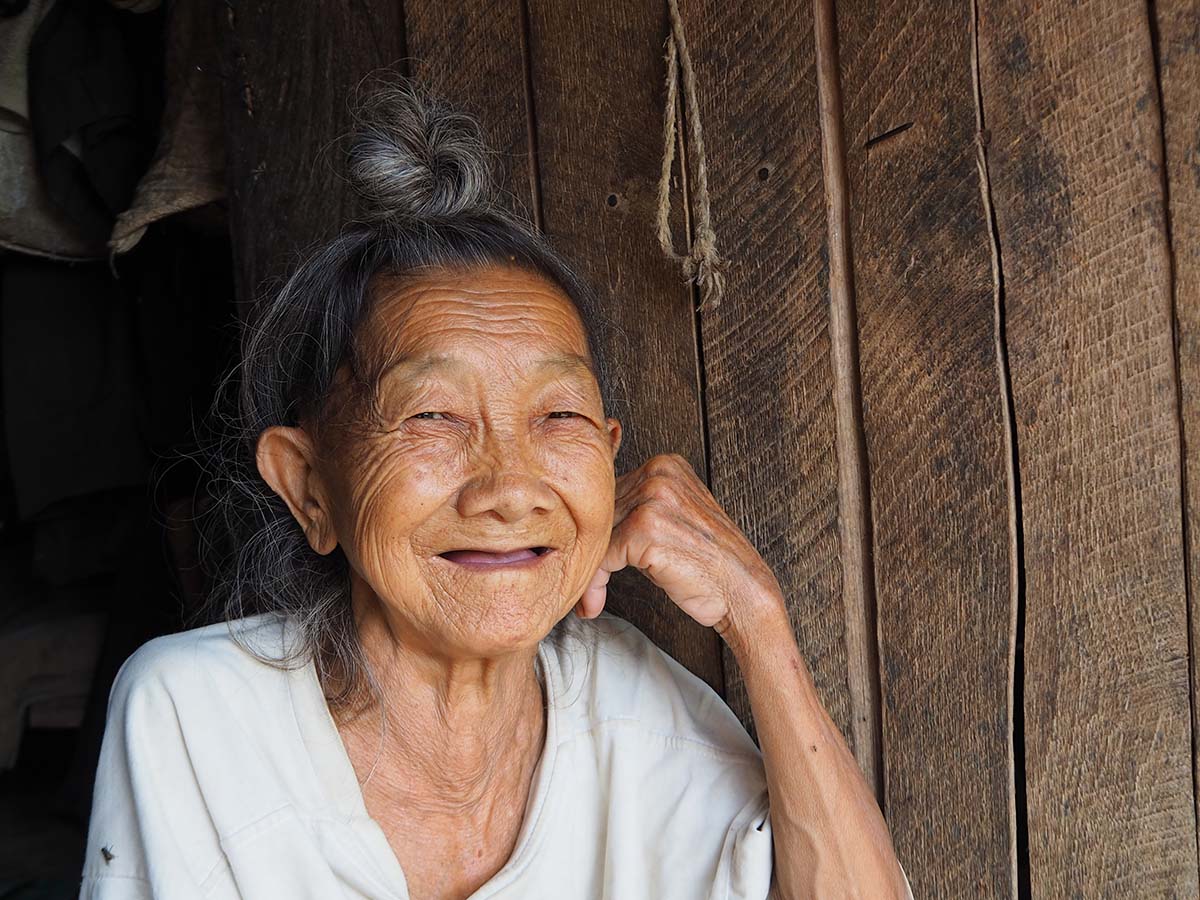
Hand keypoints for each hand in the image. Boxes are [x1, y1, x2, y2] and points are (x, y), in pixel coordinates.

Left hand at [575, 453, 784, 632]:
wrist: (743, 590)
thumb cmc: (708, 563)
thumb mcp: (674, 518)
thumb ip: (638, 506)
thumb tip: (587, 520)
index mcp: (665, 464)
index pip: (609, 494)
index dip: (597, 531)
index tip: (592, 560)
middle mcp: (659, 473)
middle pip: (600, 513)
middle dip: (592, 553)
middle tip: (588, 587)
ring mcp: (653, 498)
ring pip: (597, 535)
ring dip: (591, 572)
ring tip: (591, 598)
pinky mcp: (646, 528)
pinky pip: (602, 556)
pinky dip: (595, 584)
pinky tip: (596, 603)